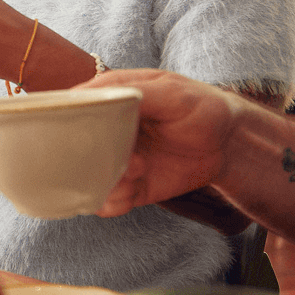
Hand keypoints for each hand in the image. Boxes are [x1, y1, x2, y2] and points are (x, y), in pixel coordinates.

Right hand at [77, 69, 242, 217]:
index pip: (70, 107)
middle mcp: (104, 131)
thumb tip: (100, 95)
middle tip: (122, 155)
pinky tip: (135, 190)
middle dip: (87, 157)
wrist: (228, 144)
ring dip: (103, 180)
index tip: (78, 130)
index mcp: (109, 99)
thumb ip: (136, 94)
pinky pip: (105, 201)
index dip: (66, 119)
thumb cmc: (200, 106)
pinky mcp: (128, 187)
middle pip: (71, 147)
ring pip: (84, 178)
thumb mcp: (172, 92)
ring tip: (137, 171)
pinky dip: (113, 201)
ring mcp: (114, 161)